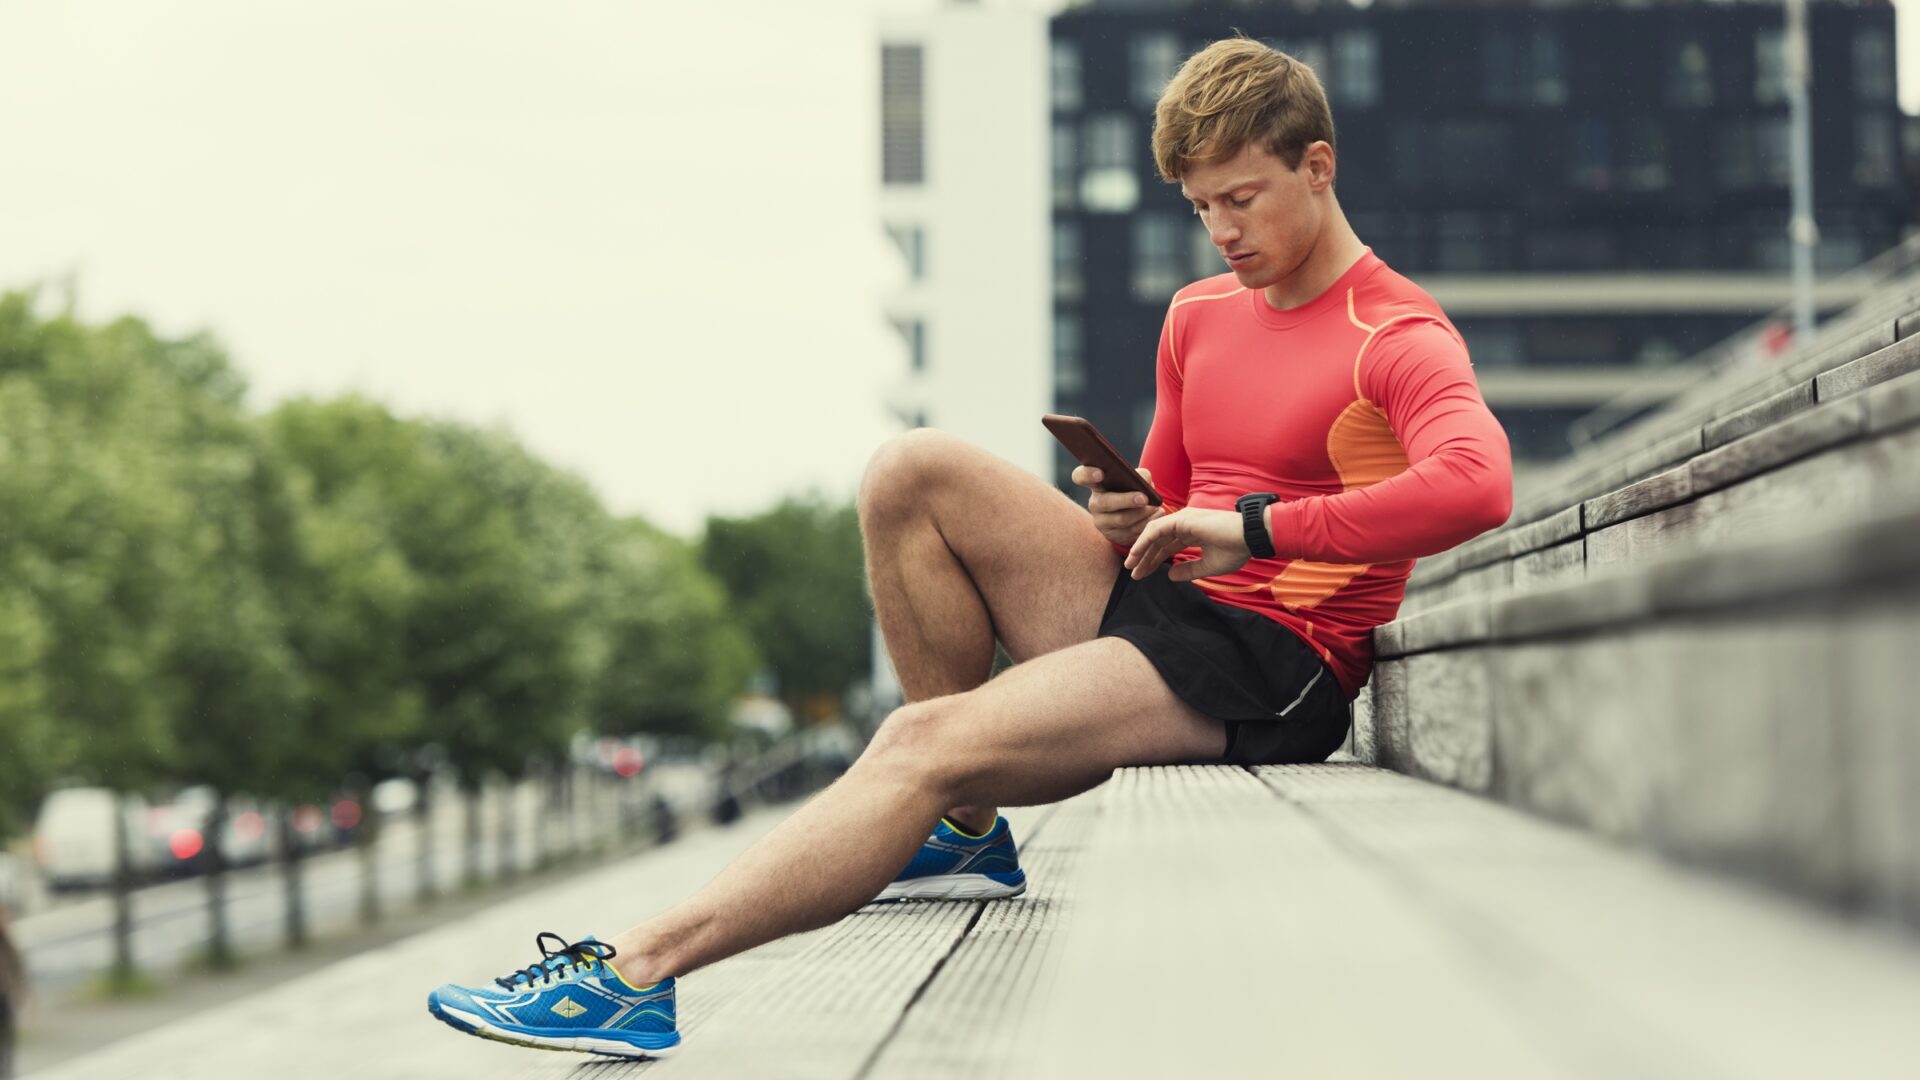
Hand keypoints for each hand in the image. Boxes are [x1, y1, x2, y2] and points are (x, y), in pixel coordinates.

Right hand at [1072, 465, 1164, 546]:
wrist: (1133, 513)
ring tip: (1156, 507)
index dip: (1087, 475)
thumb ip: (1140, 475)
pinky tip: (1157, 515)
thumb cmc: (1131, 490)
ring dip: (1142, 514)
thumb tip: (1145, 480)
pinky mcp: (1112, 536)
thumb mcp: (1134, 480)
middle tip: (1144, 499)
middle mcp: (1094, 504)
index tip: (1100, 474)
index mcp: (1096, 484)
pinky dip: (1146, 523)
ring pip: (1122, 520)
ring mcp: (1101, 522)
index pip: (1081, 476)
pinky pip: (1130, 532)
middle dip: (1126, 500)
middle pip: (1106, 502)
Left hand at [1124, 507, 1250, 582]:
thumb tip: (1170, 575)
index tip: (1143, 574)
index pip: (1167, 548)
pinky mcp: (1182, 519)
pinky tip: (1135, 553)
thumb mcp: (1209, 566)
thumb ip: (1189, 570)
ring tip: (1130, 564)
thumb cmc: (1236, 549)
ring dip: (1140, 549)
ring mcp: (1182, 520)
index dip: (1154, 561)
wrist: (1250, 536)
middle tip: (1133, 574)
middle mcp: (1184, 524)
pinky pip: (1156, 530)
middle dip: (1144, 558)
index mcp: (1192, 533)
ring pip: (1153, 534)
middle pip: (1157, 542)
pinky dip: (1144, 541)